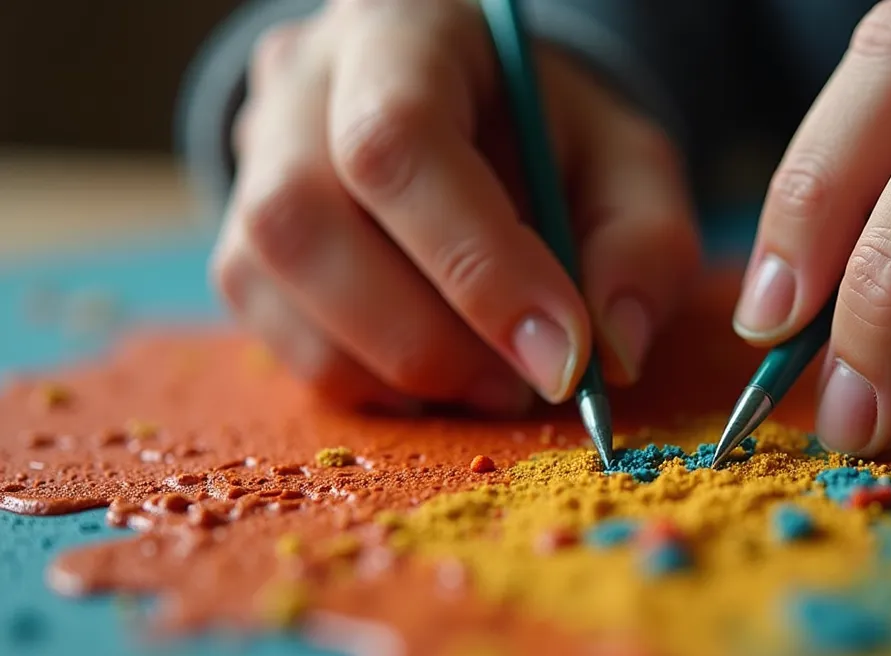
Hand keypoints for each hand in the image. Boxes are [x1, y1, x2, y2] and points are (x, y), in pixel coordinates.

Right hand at [210, 0, 699, 413]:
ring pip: (273, 285)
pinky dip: (369, 381)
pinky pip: (278, 336)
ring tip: (493, 378)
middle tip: (526, 382)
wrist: (482, 122)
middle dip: (430, 335)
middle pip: (305, 218)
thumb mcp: (632, 167)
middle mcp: (303, 85)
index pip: (398, 139)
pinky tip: (440, 370)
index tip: (562, 355)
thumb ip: (644, 243)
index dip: (478, 263)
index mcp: (402, 30)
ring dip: (396, 366)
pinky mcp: (243, 248)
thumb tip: (610, 349)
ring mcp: (255, 165)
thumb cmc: (554, 138)